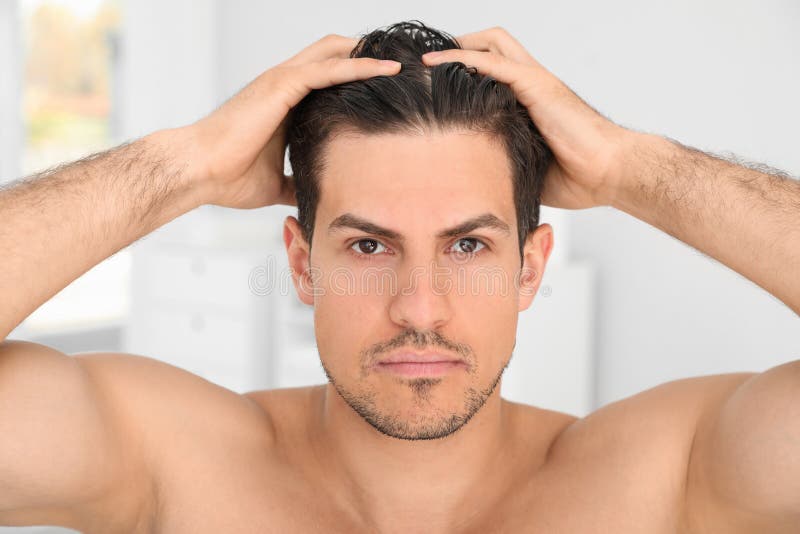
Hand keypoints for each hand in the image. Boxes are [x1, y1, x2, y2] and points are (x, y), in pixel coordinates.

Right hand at [188, 35, 401, 208]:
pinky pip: (329, 69)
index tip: (391, 88)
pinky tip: (386, 69)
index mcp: (285, 102)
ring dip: (371, 54)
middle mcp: (285, 84)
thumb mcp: (276, 182)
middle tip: (405, 67)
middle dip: (369, 55)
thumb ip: (297, 180)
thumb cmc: (229, 176)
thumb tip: (313, 194)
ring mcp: (282, 80)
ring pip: (336, 52)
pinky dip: (359, 66)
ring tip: (407, 63)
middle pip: (335, 54)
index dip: (358, 76)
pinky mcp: (281, 85)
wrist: (200, 172)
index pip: (329, 77)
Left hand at [422, 27, 632, 209]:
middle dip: (458, 46)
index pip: (494, 68)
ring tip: (425, 60)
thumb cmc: (576, 175)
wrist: (607, 172)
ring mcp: (534, 80)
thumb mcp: (525, 164)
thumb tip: (472, 177)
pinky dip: (460, 59)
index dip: (464, 69)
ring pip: (491, 43)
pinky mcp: (535, 85)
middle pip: (492, 44)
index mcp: (531, 99)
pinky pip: (490, 63)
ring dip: (456, 47)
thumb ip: (502, 158)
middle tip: (429, 64)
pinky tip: (433, 64)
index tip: (433, 85)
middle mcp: (532, 82)